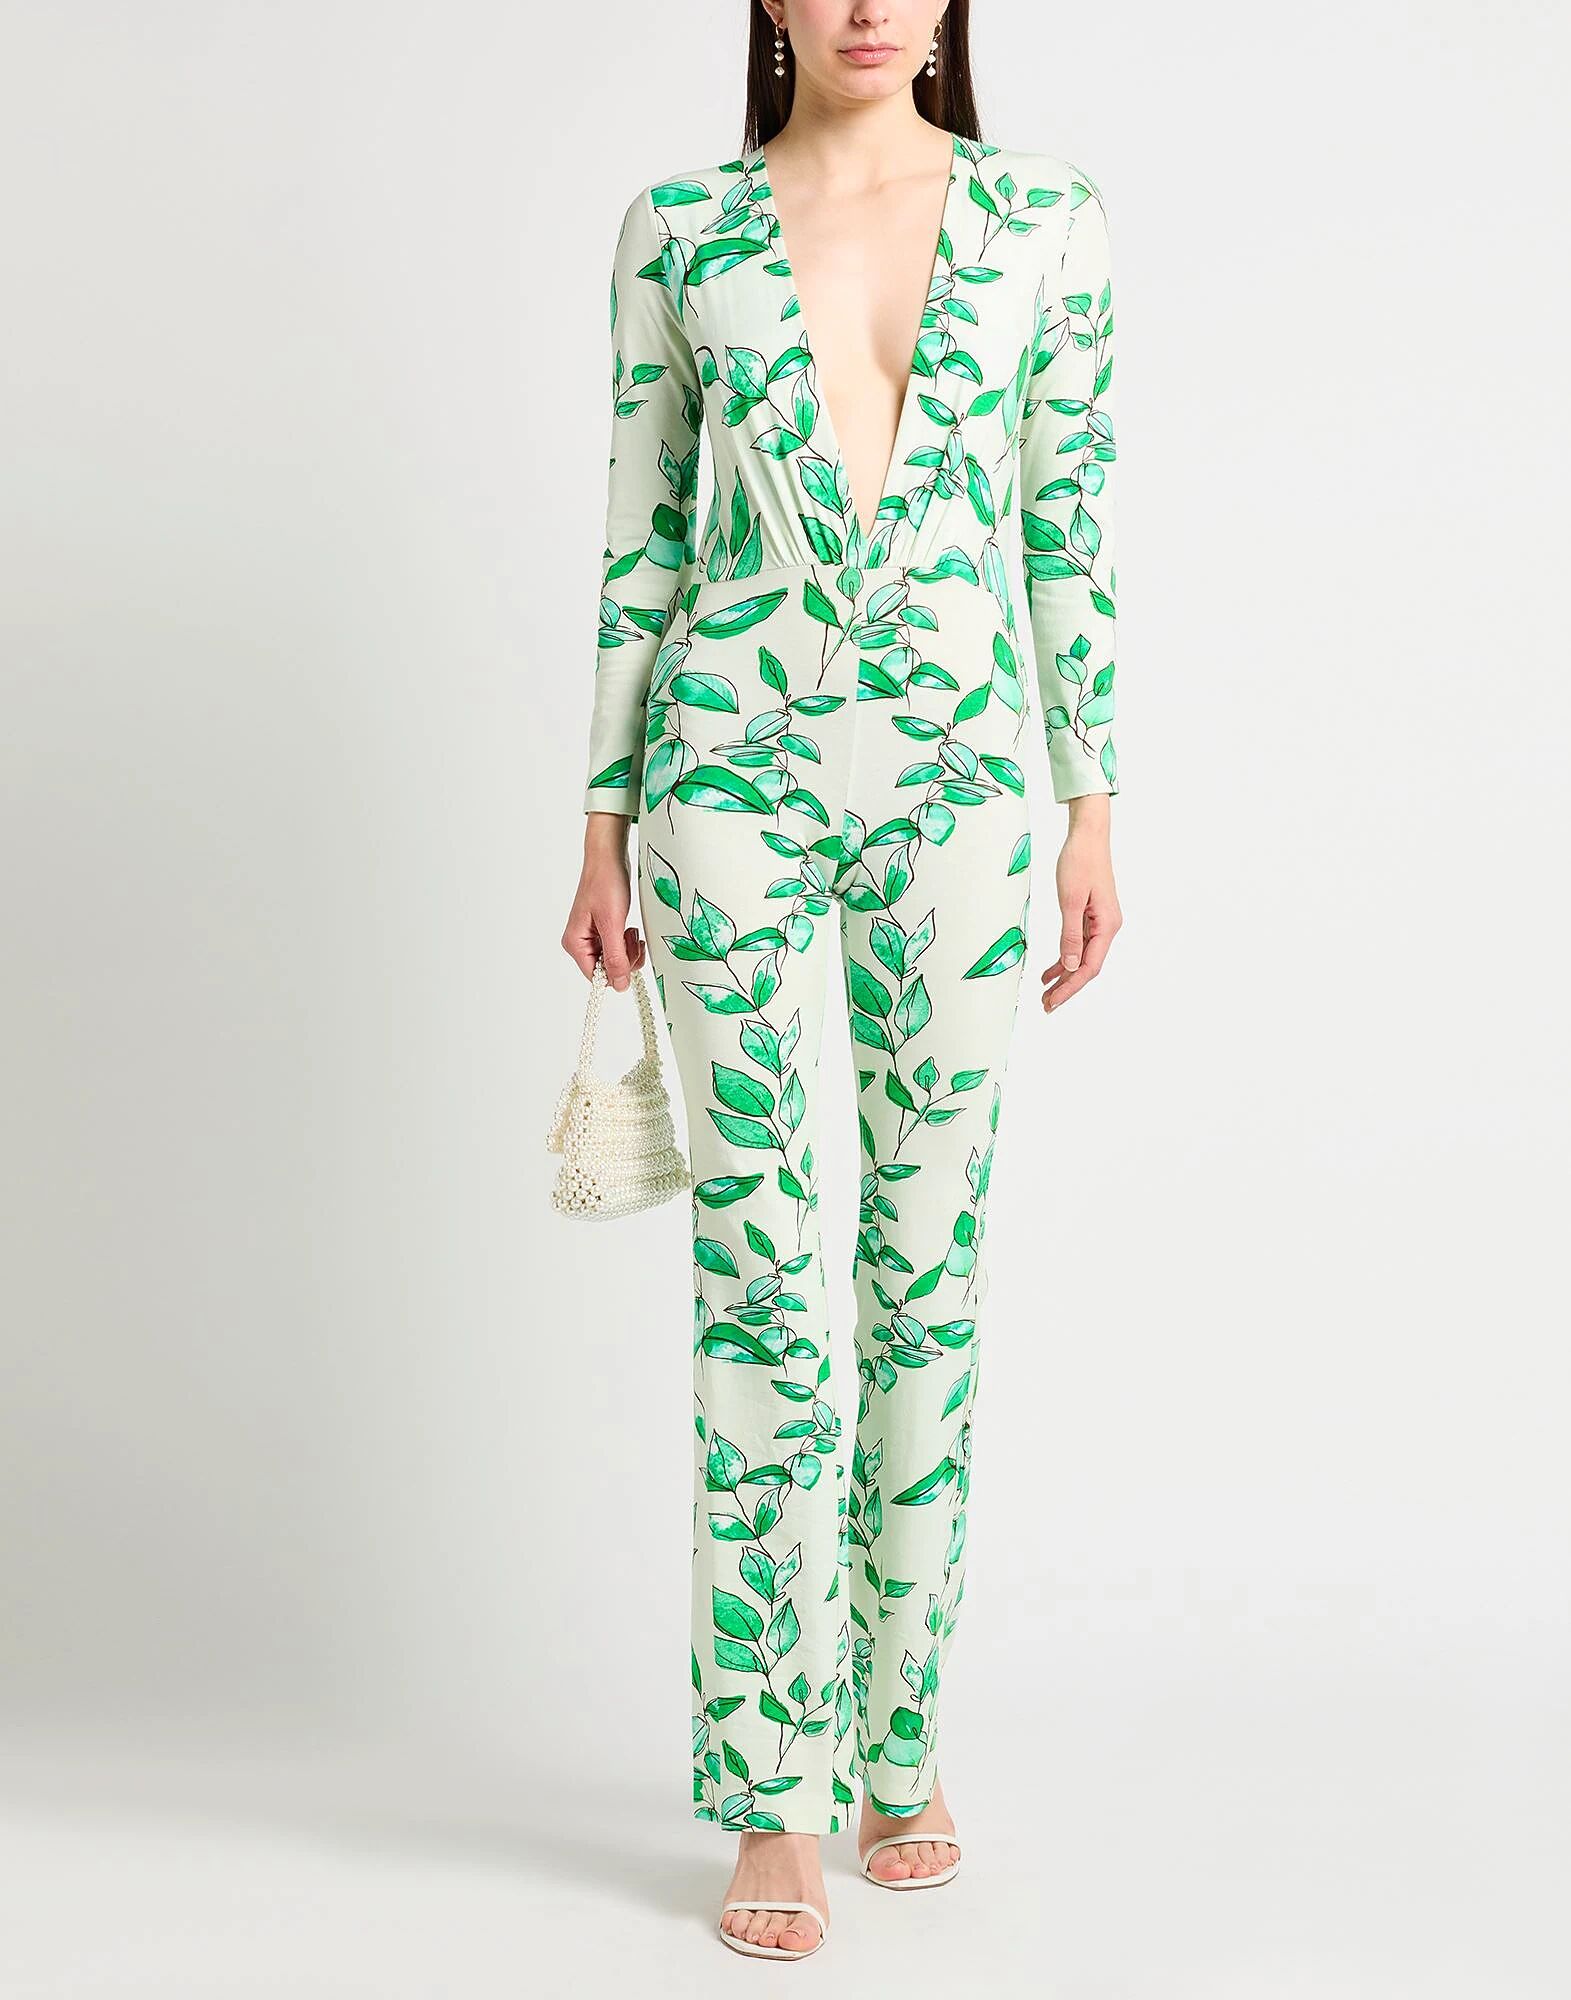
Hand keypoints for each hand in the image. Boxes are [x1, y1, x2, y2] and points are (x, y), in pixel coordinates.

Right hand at [563, 812, 646, 989]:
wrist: (609, 857)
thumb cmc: (605, 883)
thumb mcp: (613, 924)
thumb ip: (615, 957)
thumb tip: (619, 985)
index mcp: (575, 943)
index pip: (596, 977)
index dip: (616, 971)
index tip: (628, 955)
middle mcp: (580, 943)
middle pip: (607, 969)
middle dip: (625, 957)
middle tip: (629, 936)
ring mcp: (592, 937)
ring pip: (615, 959)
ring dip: (628, 948)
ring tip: (629, 928)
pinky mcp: (603, 930)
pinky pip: (618, 947)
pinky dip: (627, 940)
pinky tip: (628, 927)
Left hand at [1042, 795, 1120, 1013]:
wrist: (1088, 836)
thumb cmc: (1080, 862)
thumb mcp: (1069, 900)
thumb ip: (1069, 935)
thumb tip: (1070, 966)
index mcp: (1107, 925)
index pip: (1089, 967)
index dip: (1070, 987)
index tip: (1053, 1001)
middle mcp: (1107, 927)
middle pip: (1087, 966)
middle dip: (1066, 987)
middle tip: (1046, 1004)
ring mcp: (1100, 922)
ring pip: (1081, 957)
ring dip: (1064, 975)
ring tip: (1045, 992)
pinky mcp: (1090, 915)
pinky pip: (1078, 943)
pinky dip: (1064, 957)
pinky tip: (1051, 970)